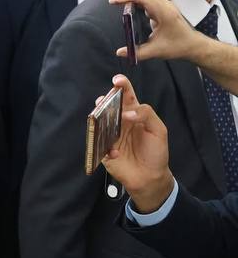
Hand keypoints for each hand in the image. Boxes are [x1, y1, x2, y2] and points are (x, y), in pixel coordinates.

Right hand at [102, 75, 174, 213]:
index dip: (121, 85)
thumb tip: (127, 112)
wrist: (149, 177)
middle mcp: (120, 121)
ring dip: (98, 116)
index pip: (126, 95)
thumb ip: (146, 114)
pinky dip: (105, 145)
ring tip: (101, 115)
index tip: (117, 80)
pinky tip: (115, 153)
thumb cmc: (156, 152)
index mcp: (134, 114)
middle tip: (105, 100)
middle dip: (105, 100)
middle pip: (109, 105)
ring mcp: (110, 134)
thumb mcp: (159, 130)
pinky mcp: (102, 147)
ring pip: (99, 119)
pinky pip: (98, 141)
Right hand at [108, 0, 205, 63]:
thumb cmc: (177, 46)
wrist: (193, 45)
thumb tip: (119, 52)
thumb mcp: (156, 51)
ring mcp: (164, 5)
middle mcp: (165, 5)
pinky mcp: (163, 7)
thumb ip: (137, 52)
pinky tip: (127, 2)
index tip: (113, 1)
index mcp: (164, 13)